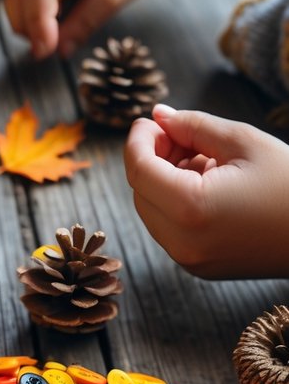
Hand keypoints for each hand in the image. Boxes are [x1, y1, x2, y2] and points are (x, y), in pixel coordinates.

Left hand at [124, 105, 288, 278]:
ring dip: (165, 180)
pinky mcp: (201, 267)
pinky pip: (171, 229)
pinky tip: (210, 183)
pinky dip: (177, 202)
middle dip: (153, 158)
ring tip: (205, 158)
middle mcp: (182, 242)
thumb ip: (192, 125)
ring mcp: (190, 260)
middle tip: (181, 134)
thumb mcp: (243, 141)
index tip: (149, 119)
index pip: (138, 169)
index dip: (139, 139)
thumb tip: (158, 115)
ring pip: (153, 211)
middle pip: (141, 191)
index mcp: (190, 208)